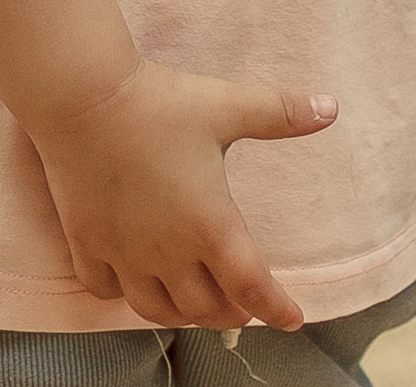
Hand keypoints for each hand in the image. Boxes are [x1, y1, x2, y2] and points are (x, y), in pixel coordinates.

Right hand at [26, 57, 337, 332]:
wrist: (84, 95)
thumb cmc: (160, 101)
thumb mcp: (226, 105)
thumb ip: (281, 112)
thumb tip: (332, 107)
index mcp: (209, 225)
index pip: (252, 287)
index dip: (277, 308)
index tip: (294, 319)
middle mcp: (168, 252)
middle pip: (206, 310)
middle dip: (231, 313)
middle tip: (243, 304)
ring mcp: (124, 254)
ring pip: (157, 311)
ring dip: (183, 314)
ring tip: (195, 302)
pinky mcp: (87, 244)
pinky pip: (106, 291)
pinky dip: (124, 295)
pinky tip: (134, 280)